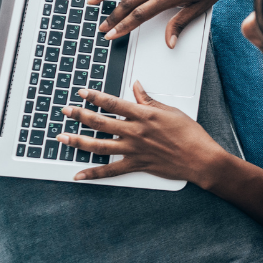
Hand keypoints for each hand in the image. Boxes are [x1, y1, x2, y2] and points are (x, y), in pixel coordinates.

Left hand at [57, 82, 228, 184]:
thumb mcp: (171, 111)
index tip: (82, 92)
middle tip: (65, 111)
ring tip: (62, 137)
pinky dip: (93, 174)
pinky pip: (110, 171)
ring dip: (78, 141)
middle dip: (79, 115)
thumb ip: (149, 100)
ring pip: (99, 146)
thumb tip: (137, 87)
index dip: (95, 97)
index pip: (113, 103)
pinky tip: (79, 175)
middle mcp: (135, 132)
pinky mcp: (136, 165)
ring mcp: (134, 150)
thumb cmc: (190, 134)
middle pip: (100, 122)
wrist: (200, 158)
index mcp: (144, 115)